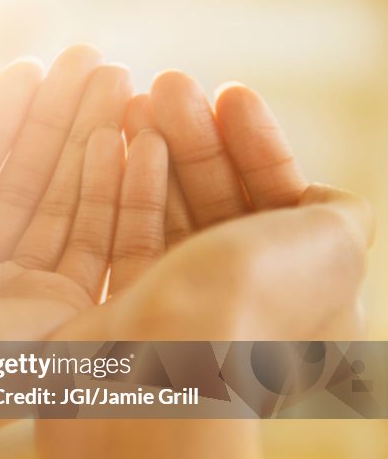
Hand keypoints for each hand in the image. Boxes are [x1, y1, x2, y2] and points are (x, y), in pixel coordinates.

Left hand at [0, 45, 175, 430]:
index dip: (3, 121)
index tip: (33, 67)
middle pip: (28, 183)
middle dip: (58, 120)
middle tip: (93, 60)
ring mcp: (23, 296)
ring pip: (68, 205)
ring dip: (91, 138)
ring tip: (115, 75)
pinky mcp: (69, 315)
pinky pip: (102, 242)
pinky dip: (117, 188)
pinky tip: (130, 134)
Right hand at [31, 74, 373, 458]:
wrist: (160, 374)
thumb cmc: (252, 306)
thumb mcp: (336, 248)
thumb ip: (338, 216)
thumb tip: (323, 201)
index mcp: (305, 301)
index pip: (283, 201)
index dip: (260, 145)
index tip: (232, 95)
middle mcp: (242, 305)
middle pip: (221, 200)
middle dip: (201, 137)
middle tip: (171, 84)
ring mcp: (179, 308)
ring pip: (170, 212)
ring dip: (161, 150)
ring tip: (141, 96)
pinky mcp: (124, 309)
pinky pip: (125, 235)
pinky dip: (125, 187)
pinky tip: (119, 140)